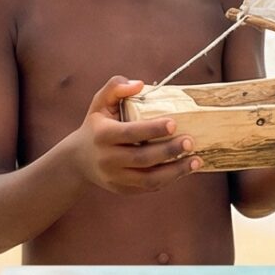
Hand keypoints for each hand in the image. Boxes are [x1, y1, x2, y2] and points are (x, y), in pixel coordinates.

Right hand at [71, 77, 199, 194]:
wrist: (78, 160)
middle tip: (190, 141)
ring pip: (148, 179)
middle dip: (168, 151)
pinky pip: (149, 187)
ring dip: (175, 171)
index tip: (173, 124)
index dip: (152, 129)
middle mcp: (107, 159)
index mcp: (102, 135)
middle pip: (142, 158)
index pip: (129, 133)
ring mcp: (115, 177)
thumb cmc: (96, 126)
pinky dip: (169, 179)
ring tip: (196, 160)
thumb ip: (116, 87)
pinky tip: (184, 168)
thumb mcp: (99, 103)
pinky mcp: (122, 189)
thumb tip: (140, 84)